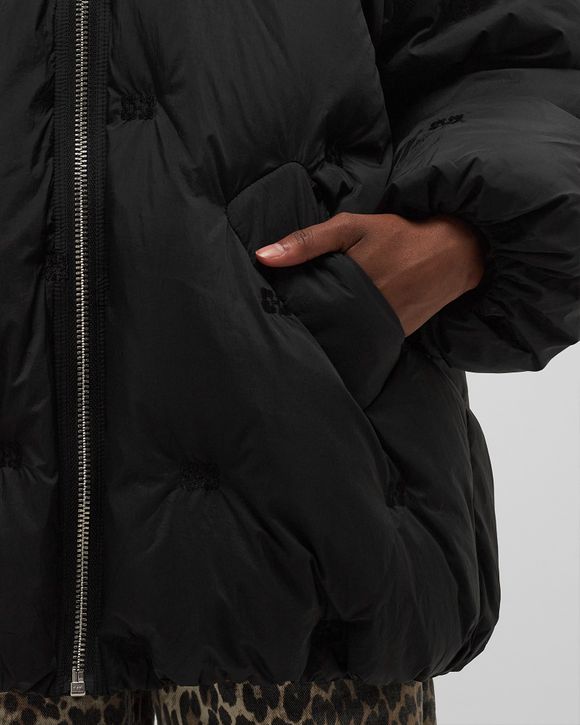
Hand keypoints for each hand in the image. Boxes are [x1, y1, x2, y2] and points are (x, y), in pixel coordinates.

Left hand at [255, 212, 487, 335]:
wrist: (454, 253)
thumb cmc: (399, 235)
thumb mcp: (352, 227)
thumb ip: (307, 241)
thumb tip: (262, 256)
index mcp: (348, 285)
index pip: (304, 306)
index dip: (286, 308)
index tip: (268, 307)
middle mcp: (364, 313)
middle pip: (321, 326)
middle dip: (304, 322)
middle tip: (286, 319)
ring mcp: (380, 329)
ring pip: (341, 337)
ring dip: (327, 332)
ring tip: (311, 324)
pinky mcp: (394, 338)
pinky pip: (363, 341)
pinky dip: (350, 335)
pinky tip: (340, 328)